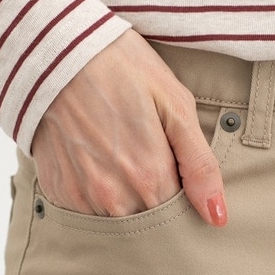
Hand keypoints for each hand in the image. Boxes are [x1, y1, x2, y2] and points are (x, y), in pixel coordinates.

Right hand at [30, 29, 227, 226]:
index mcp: (150, 178)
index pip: (180, 216)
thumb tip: (217, 216)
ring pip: (117, 221)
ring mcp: (81, 198)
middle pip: (149, 223)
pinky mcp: (57, 193)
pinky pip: (85, 212)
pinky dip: (95, 194)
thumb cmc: (123, 68)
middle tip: (146, 157)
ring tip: (119, 154)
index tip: (177, 172)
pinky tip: (95, 158)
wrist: (57, 51)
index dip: (184, 197)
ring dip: (124, 200)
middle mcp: (114, 197)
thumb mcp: (175, 104)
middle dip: (155, 201)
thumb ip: (200, 166)